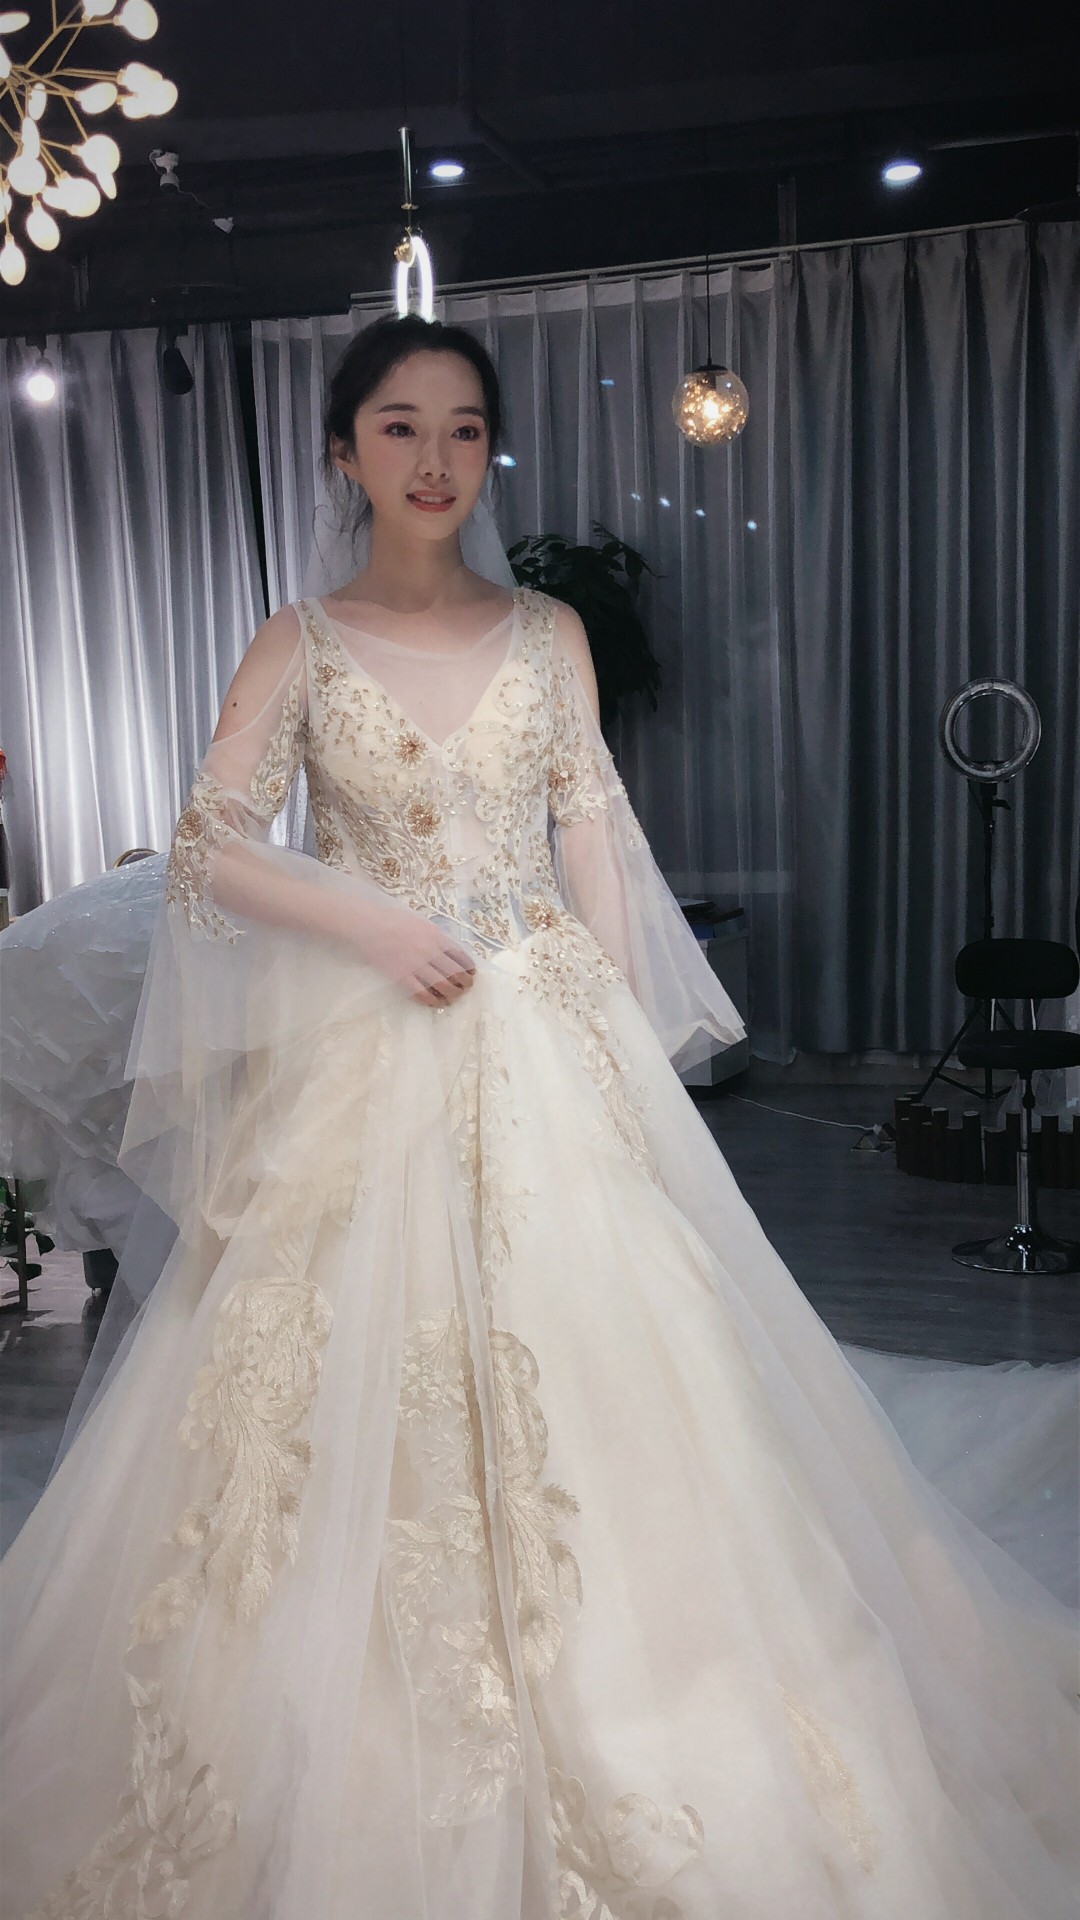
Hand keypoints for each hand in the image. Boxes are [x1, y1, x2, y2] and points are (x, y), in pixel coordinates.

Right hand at [359, 904, 476, 1007]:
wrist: (369, 925)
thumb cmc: (392, 919)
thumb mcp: (420, 922)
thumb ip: (435, 936)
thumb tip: (447, 949)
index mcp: (436, 936)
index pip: (460, 955)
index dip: (469, 967)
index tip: (471, 973)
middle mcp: (430, 952)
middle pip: (455, 972)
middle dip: (465, 983)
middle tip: (466, 987)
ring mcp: (417, 965)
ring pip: (443, 985)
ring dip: (452, 993)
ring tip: (454, 997)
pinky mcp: (402, 977)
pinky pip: (422, 993)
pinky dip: (432, 1000)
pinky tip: (436, 1003)